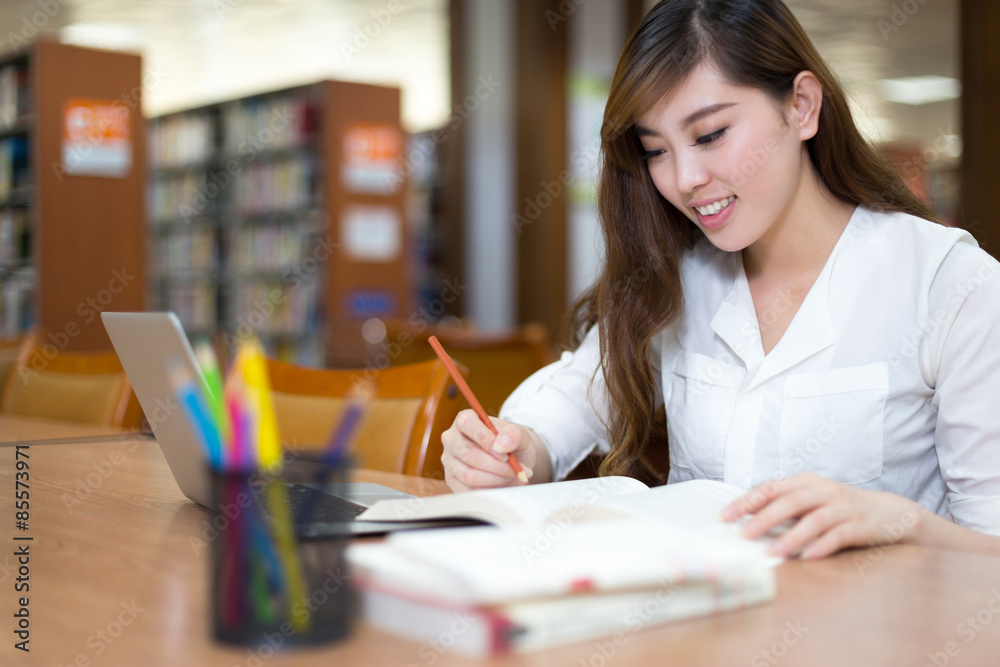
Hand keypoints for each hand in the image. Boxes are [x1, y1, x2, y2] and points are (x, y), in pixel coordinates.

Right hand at [441, 410, 537, 491]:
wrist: (512, 462)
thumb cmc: (512, 444)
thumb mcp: (520, 434)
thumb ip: (514, 434)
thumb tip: (501, 445)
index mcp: (465, 420)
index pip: (467, 423)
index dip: (486, 439)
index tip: (506, 454)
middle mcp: (451, 438)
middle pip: (468, 454)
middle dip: (496, 465)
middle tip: (514, 469)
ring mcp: (449, 460)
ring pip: (468, 475)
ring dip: (495, 479)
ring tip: (509, 476)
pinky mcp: (451, 480)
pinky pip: (468, 490)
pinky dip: (488, 490)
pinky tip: (499, 484)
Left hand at [719, 472, 923, 558]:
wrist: (889, 513)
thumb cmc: (840, 508)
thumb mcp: (811, 500)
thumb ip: (783, 505)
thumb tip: (746, 517)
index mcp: (806, 481)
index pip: (770, 488)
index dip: (746, 501)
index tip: (724, 516)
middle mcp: (823, 490)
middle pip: (790, 502)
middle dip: (764, 518)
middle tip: (744, 534)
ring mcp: (843, 507)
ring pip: (814, 520)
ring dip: (791, 537)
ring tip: (773, 552)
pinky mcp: (860, 526)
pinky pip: (838, 536)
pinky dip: (822, 546)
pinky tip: (808, 557)